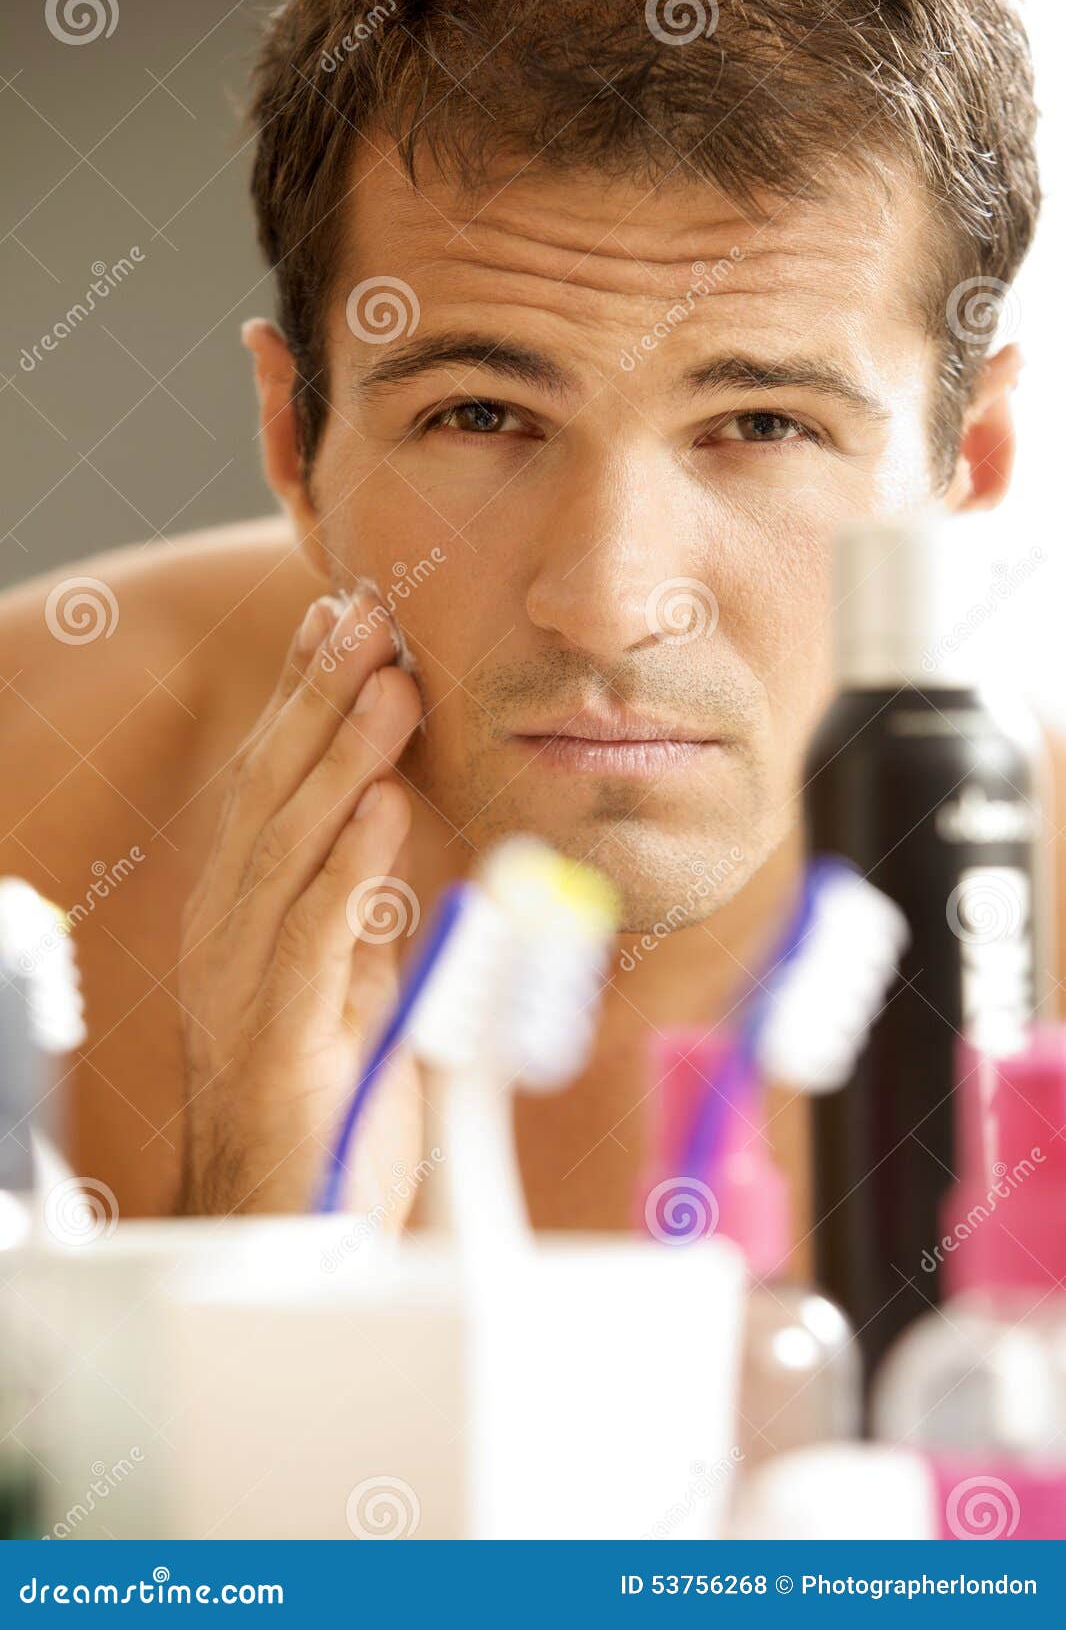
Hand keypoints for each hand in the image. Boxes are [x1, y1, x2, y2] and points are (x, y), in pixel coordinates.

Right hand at [178, 584, 423, 1214]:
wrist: (282, 1216)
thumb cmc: (323, 1092)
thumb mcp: (348, 972)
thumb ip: (361, 898)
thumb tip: (390, 814)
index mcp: (247, 908)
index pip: (274, 781)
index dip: (305, 697)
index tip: (343, 620)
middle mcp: (232, 929)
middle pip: (275, 792)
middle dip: (320, 699)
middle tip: (365, 618)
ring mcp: (246, 980)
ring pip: (291, 847)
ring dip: (342, 761)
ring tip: (387, 686)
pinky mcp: (282, 1038)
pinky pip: (316, 937)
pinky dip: (350, 868)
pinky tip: (383, 811)